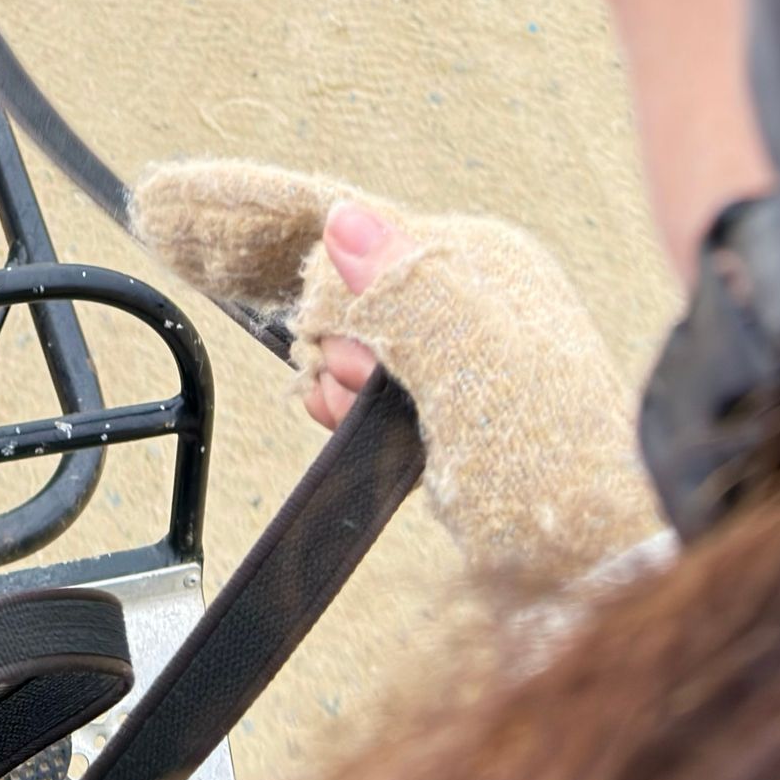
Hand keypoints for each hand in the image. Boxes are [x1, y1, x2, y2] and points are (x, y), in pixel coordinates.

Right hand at [134, 160, 658, 585]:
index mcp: (482, 265)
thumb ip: (409, 291)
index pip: (343, 223)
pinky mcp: (457, 415)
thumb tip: (344, 221)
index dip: (249, 211)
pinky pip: (369, 378)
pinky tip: (329, 406)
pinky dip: (335, 392)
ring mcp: (466, 357)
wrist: (615, 578)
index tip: (163, 200)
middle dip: (281, 278)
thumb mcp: (478, 376)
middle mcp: (474, 297)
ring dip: (323, 355)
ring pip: (352, 326)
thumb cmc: (566, 481)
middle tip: (235, 286)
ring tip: (335, 395)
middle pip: (340, 265)